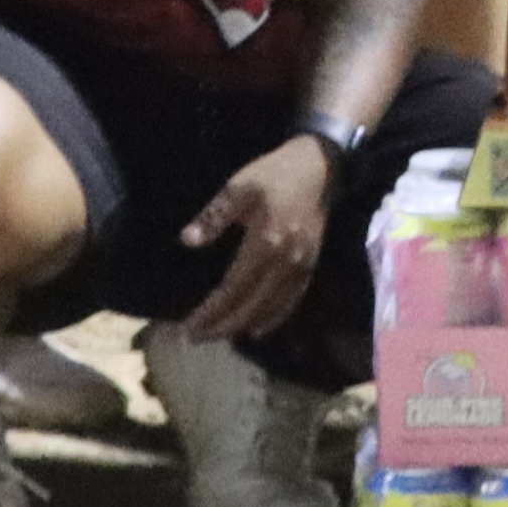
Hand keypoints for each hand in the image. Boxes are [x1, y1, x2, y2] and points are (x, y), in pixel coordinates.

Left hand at [172, 132, 337, 343]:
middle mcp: (285, 263)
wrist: (320, 167)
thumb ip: (214, 215)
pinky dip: (272, 319)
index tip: (188, 328)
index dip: (210, 312)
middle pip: (250, 308)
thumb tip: (187, 240)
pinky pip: (291, 302)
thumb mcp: (239, 185)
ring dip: (243, 326)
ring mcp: (301, 267)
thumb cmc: (276, 174)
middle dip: (222, 327)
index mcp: (266, 244)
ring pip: (271, 310)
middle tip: (196, 339)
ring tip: (218, 335)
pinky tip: (257, 327)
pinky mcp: (311, 266)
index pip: (232, 290)